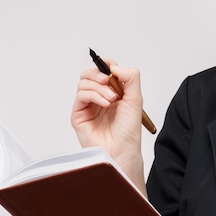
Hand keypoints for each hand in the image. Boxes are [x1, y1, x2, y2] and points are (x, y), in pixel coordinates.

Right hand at [71, 62, 145, 187]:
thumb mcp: (136, 99)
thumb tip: (115, 66)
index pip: (103, 71)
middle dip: (99, 73)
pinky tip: (105, 103)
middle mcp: (98, 97)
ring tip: (112, 99)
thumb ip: (130, 78)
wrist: (123, 149)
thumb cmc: (129, 130)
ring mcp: (88, 106)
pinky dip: (93, 95)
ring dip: (99, 87)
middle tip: (109, 80)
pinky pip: (80, 95)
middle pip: (89, 74)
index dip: (106, 65)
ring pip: (83, 83)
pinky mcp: (79, 115)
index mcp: (112, 92)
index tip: (111, 65)